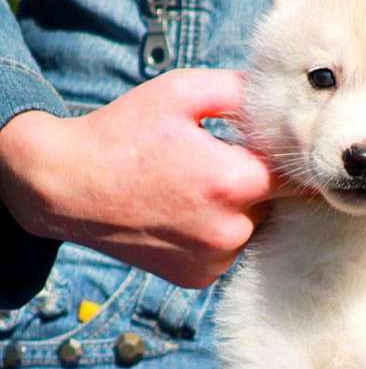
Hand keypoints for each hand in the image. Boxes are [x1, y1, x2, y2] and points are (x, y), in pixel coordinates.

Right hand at [0, 69, 290, 287]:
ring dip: (235, 211)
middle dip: (254, 183)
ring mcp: (214, 259)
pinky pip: (225, 251)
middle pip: (271, 202)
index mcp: (235, 182)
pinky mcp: (199, 278)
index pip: (295, 175)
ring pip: (249, 228)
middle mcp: (231, 229)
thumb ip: (239, 91)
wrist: (66, 187)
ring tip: (192, 190)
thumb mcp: (181, 93)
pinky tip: (182, 216)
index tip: (288, 152)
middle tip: (216, 163)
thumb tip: (279, 94)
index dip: (290, 160)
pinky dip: (213, 235)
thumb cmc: (123, 134)